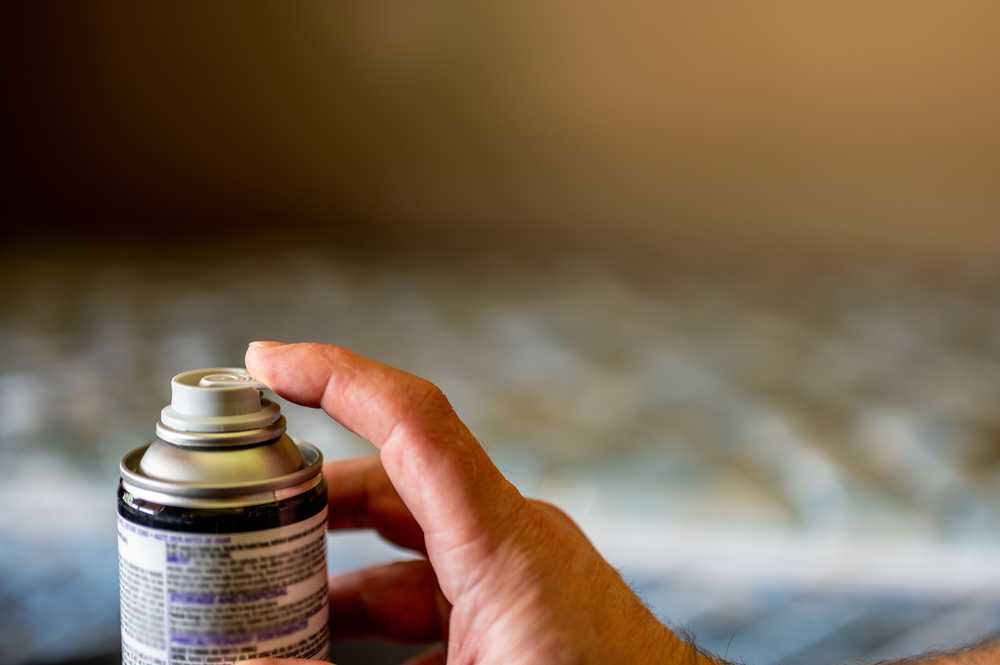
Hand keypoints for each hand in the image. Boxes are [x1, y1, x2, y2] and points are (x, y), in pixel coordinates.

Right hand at [243, 341, 701, 664]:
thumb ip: (362, 663)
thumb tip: (265, 663)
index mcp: (503, 544)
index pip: (414, 422)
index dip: (335, 376)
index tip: (264, 361)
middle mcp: (510, 542)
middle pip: (392, 483)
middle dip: (309, 498)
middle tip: (236, 513)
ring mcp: (517, 576)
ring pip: (408, 547)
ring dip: (337, 571)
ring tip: (267, 601)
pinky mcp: (519, 612)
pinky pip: (435, 593)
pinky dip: (381, 611)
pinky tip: (338, 647)